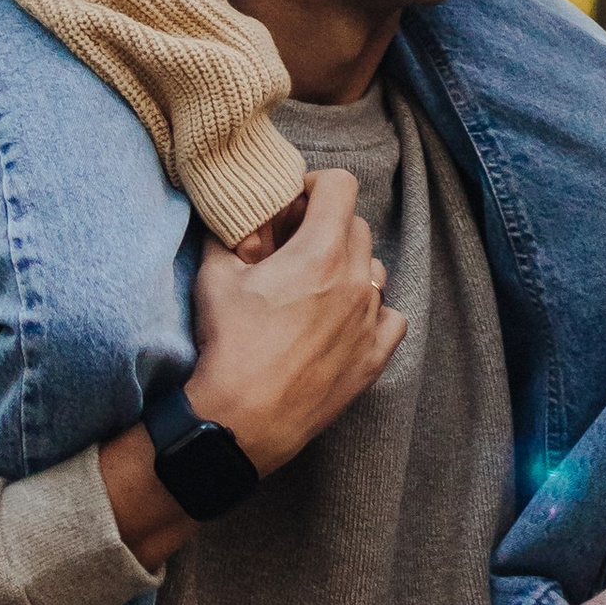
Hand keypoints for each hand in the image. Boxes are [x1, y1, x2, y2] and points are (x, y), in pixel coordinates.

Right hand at [192, 168, 404, 475]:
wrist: (242, 419)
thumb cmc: (229, 346)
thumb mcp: (214, 276)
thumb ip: (228, 233)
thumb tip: (231, 213)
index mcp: (320, 252)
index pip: (341, 185)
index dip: (315, 185)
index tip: (296, 203)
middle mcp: (355, 280)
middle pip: (356, 226)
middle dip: (327, 226)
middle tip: (295, 246)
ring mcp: (369, 320)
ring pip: (374, 270)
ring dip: (350, 267)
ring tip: (316, 287)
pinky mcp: (373, 357)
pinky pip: (390, 317)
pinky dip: (372, 311)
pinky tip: (343, 321)